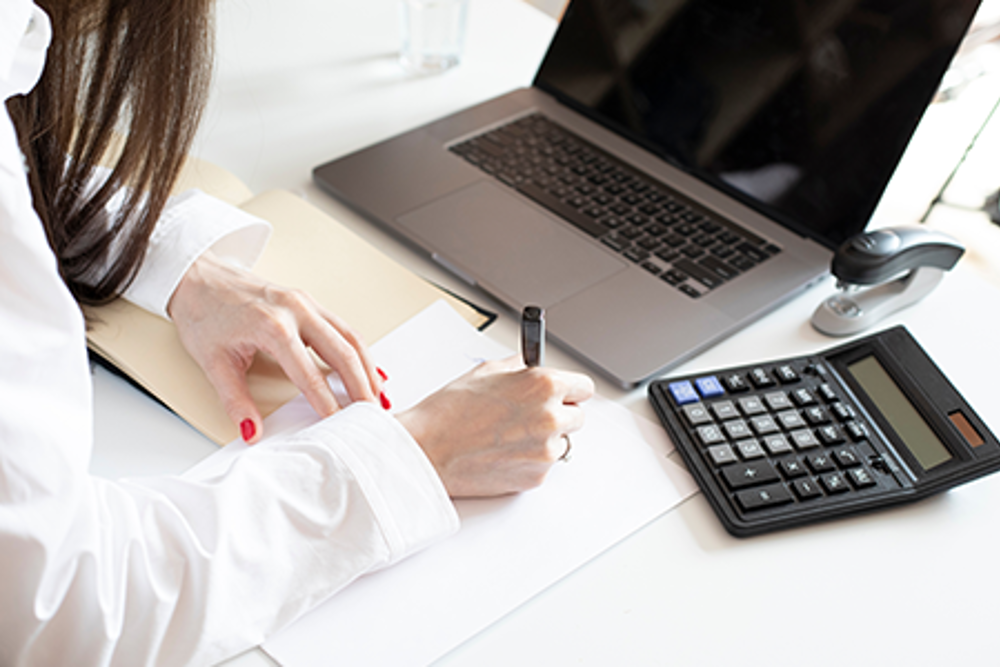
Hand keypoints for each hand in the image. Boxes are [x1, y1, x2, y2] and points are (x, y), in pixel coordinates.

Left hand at [168, 251, 384, 442]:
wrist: (196, 277)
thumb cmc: (203, 314)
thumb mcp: (213, 362)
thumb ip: (235, 400)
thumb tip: (251, 431)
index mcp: (272, 326)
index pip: (309, 373)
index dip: (327, 402)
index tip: (338, 423)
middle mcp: (296, 310)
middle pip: (343, 351)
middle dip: (362, 385)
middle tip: (373, 413)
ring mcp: (306, 302)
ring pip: (350, 336)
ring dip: (368, 367)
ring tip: (380, 396)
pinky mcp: (309, 301)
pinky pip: (343, 327)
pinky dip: (359, 350)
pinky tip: (370, 369)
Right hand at [395, 356, 594, 497]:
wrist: (428, 450)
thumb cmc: (449, 411)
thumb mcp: (486, 372)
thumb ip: (519, 368)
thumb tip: (531, 366)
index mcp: (544, 386)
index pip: (584, 387)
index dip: (570, 389)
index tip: (564, 392)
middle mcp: (551, 418)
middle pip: (577, 416)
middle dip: (558, 413)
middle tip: (530, 414)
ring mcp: (546, 451)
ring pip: (561, 442)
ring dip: (545, 438)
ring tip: (509, 434)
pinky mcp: (536, 476)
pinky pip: (543, 464)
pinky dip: (529, 459)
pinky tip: (502, 451)